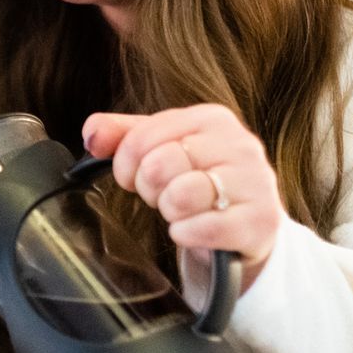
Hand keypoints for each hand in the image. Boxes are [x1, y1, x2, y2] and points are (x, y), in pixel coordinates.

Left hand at [83, 104, 282, 284]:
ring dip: (170, 212)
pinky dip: (186, 234)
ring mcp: (255, 182)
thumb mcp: (162, 150)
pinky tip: (190, 231)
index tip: (132, 177)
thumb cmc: (198, 182)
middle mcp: (240, 144)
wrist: (246, 227)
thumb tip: (92, 134)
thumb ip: (122, 135)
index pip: (144, 135)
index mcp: (212, 119)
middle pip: (159, 164)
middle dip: (150, 189)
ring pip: (181, 195)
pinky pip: (203, 228)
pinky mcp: (260, 222)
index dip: (126, 163)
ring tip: (182, 212)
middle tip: (163, 196)